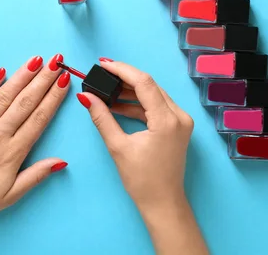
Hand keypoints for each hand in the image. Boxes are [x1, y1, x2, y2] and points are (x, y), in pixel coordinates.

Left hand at [0, 54, 70, 254]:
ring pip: (4, 96)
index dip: (53, 97)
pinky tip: (1, 71)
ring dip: (21, 76)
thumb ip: (36, 175)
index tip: (64, 80)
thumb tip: (61, 161)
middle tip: (55, 61)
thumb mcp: (11, 195)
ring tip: (35, 60)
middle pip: (25, 102)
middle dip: (42, 79)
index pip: (38, 118)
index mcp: (12, 152)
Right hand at [77, 60, 192, 211]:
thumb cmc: (142, 180)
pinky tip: (119, 106)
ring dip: (131, 91)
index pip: (144, 82)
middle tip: (102, 75)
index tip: (103, 64)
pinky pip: (157, 106)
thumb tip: (86, 96)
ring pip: (154, 94)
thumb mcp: (118, 147)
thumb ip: (102, 118)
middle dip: (125, 78)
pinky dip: (138, 104)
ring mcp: (181, 121)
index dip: (121, 70)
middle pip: (150, 85)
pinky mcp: (178, 127)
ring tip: (106, 91)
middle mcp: (179, 116)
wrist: (163, 203)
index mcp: (167, 120)